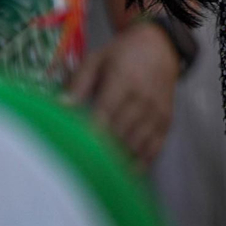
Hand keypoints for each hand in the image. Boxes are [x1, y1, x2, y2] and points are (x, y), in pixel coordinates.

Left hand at [68, 20, 180, 167]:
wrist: (159, 47)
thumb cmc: (121, 55)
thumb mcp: (96, 59)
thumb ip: (78, 83)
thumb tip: (59, 107)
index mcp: (124, 80)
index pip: (105, 115)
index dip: (90, 136)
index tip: (73, 153)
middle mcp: (144, 98)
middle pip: (120, 134)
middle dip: (100, 154)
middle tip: (79, 171)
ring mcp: (157, 112)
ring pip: (136, 145)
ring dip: (118, 162)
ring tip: (97, 177)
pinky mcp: (166, 122)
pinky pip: (153, 149)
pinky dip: (139, 164)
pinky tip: (123, 173)